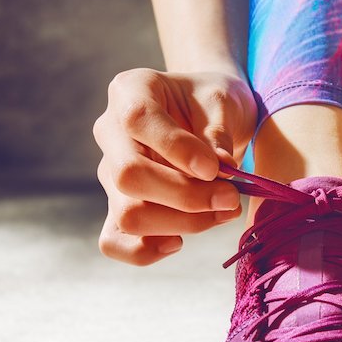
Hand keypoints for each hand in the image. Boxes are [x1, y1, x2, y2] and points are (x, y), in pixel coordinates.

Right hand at [93, 68, 256, 264]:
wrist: (210, 115)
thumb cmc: (214, 102)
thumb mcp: (224, 102)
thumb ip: (217, 134)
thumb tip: (217, 174)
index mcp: (130, 91)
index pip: (138, 120)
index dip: (176, 149)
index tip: (217, 168)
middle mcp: (110, 132)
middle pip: (128, 176)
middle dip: (186, 196)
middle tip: (230, 198)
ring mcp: (111, 172)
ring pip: (128, 213)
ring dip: (181, 223)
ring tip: (223, 212)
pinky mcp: (118, 205)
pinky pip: (113, 240)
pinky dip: (145, 250)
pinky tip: (179, 241)